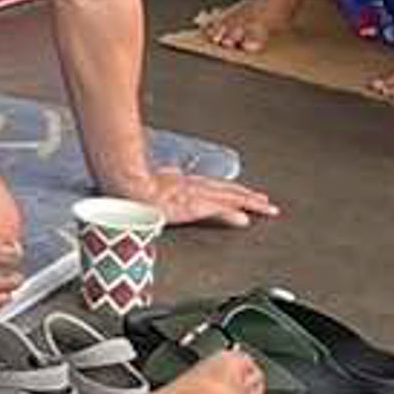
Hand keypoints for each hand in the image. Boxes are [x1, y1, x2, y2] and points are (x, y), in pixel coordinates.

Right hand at [128, 166, 274, 228]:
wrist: (126, 186)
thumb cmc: (130, 186)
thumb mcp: (150, 178)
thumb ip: (162, 177)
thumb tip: (167, 174)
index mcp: (182, 181)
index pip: (214, 185)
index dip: (231, 189)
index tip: (246, 193)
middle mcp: (193, 185)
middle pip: (227, 190)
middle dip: (248, 196)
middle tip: (266, 202)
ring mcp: (195, 195)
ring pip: (229, 198)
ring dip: (249, 203)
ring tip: (267, 208)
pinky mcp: (193, 205)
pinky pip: (219, 210)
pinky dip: (233, 214)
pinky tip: (246, 220)